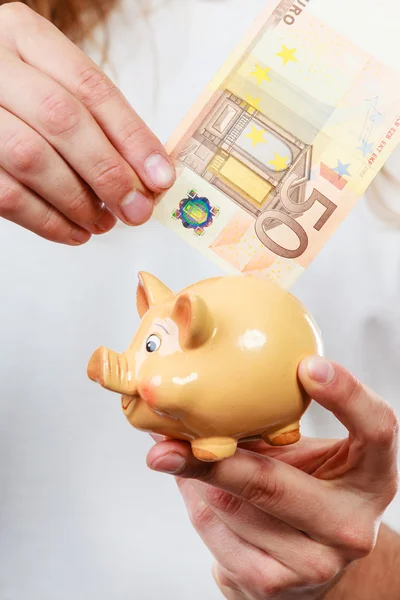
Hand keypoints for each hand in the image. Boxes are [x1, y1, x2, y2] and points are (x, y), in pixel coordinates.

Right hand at [0, 3, 174, 244]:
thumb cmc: (20, 96)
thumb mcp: (54, 83)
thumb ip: (97, 119)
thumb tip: (147, 175)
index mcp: (25, 36)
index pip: (90, 87)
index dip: (132, 137)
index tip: (160, 177)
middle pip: (62, 119)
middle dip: (108, 173)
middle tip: (136, 209)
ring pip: (32, 159)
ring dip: (79, 202)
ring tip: (103, 222)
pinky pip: (7, 196)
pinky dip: (48, 222)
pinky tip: (74, 231)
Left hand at [147, 357, 398, 598]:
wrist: (315, 558)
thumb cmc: (309, 488)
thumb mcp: (307, 452)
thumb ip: (273, 422)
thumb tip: (205, 386)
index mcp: (371, 475)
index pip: (376, 429)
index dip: (346, 395)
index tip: (307, 366)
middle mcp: (352, 524)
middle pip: (272, 484)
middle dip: (213, 461)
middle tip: (166, 443)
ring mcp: (316, 562)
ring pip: (229, 508)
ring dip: (196, 480)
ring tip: (183, 458)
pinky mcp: (277, 584)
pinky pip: (214, 534)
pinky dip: (196, 506)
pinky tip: (197, 490)